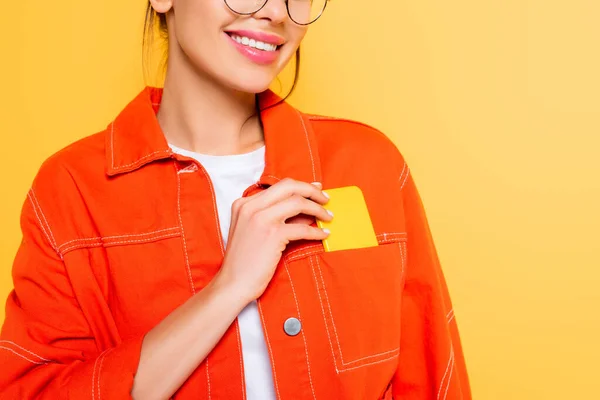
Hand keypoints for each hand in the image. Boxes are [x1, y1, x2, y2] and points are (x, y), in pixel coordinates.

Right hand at [216, 179, 331, 301]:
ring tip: (328, 217)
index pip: (279, 186)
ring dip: (318, 209)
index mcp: (244, 203)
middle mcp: (251, 206)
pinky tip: (323, 235)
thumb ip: (278, 218)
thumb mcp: (257, 232)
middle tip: (326, 199)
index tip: (316, 189)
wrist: (233, 284)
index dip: (301, 187)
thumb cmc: (245, 262)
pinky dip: (316, 231)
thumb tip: (306, 212)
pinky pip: (302, 228)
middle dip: (312, 190)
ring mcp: (261, 219)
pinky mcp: (272, 234)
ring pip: (298, 202)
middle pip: (289, 186)